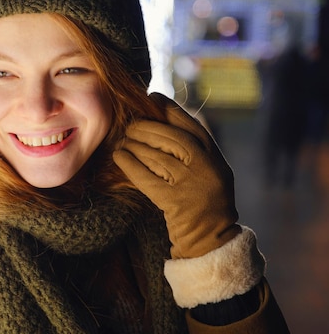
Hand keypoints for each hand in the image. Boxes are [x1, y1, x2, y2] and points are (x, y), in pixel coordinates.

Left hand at [113, 93, 240, 258]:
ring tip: (123, 141)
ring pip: (156, 155)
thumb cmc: (203, 199)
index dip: (168, 108)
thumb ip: (192, 146)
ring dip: (135, 145)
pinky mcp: (173, 201)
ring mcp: (190, 185)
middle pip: (170, 138)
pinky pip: (146, 177)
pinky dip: (130, 164)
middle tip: (130, 125)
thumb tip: (161, 114)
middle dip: (146, 128)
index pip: (190, 124)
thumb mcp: (207, 168)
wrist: (210, 237)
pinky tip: (119, 156)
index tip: (151, 96)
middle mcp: (205, 167)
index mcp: (214, 156)